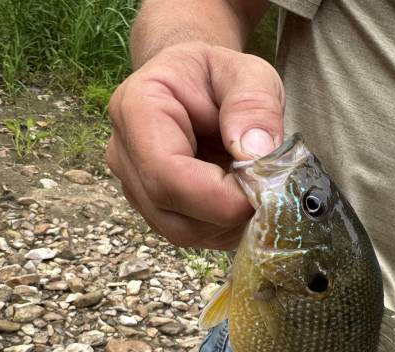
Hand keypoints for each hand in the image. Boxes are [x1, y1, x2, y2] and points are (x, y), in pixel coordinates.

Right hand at [106, 41, 284, 248]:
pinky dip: (224, 227)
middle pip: (170, 211)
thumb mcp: (248, 73)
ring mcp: (135, 188)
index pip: (164, 172)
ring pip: (181, 231)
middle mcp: (125, 154)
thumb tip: (256, 152)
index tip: (262, 189)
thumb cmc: (218, 77)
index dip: (217, 194)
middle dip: (227, 212)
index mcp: (136, 108)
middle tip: (269, 190)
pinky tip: (241, 199)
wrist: (198, 87)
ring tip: (255, 188)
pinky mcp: (155, 211)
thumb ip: (254, 104)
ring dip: (228, 224)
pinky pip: (191, 235)